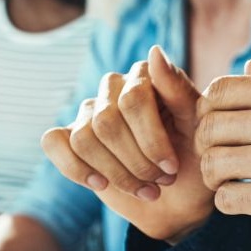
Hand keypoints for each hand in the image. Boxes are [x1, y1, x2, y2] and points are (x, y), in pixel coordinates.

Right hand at [42, 45, 213, 241]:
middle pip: (106, 122)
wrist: (179, 199)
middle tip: (160, 182)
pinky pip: (54, 143)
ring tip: (144, 189)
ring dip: (116, 173)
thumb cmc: (192, 159)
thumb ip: (178, 90)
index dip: (151, 139)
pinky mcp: (69, 138)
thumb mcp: (197, 129)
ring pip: (84, 139)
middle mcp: (113, 87)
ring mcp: (88, 111)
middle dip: (136, 161)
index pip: (133, 99)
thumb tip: (154, 51)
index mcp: (145, 76)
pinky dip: (76, 169)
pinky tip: (101, 183)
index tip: (171, 168)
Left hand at [196, 63, 250, 249]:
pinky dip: (230, 202)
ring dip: (216, 175)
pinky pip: (225, 200)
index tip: (220, 125)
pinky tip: (247, 200)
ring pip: (211, 164)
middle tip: (223, 156)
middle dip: (209, 143)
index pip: (220, 89)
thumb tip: (249, 68)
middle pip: (209, 126)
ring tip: (233, 180)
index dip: (211, 108)